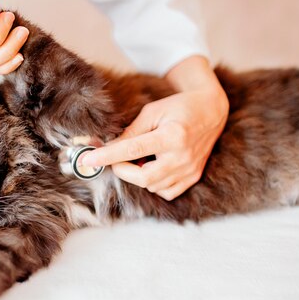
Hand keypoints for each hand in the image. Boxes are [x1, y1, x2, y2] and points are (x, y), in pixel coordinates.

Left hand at [81, 56, 228, 200]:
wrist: (211, 111)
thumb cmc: (178, 108)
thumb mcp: (152, 112)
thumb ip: (131, 132)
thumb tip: (106, 147)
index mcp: (172, 136)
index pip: (132, 150)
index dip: (107, 156)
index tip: (87, 160)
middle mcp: (183, 157)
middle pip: (142, 177)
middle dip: (122, 170)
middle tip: (116, 158)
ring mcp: (190, 171)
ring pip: (152, 186)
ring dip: (138, 175)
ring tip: (143, 156)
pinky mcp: (193, 178)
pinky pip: (165, 191)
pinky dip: (153, 183)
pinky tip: (154, 166)